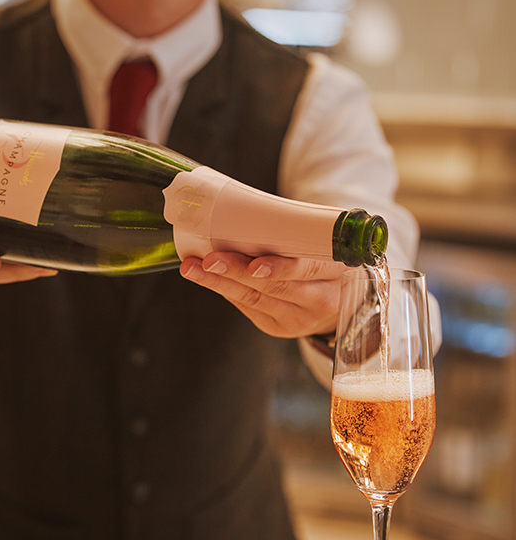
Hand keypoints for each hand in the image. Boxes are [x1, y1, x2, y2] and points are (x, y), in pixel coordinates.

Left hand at [180, 251, 350, 338]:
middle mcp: (319, 303)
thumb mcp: (330, 245)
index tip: (254, 265)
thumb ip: (302, 234)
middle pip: (273, 288)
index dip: (280, 268)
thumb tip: (248, 212)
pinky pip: (248, 307)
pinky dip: (225, 289)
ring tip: (193, 268)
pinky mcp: (277, 327)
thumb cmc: (332, 260)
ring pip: (254, 300)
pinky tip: (204, 276)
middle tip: (208, 260)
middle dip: (236, 273)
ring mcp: (296, 320)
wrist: (346, 300)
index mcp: (338, 275)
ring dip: (219, 282)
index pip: (307, 271)